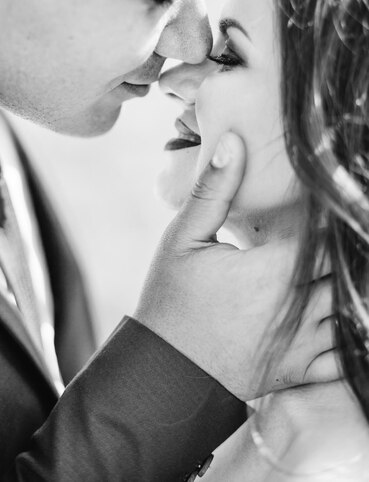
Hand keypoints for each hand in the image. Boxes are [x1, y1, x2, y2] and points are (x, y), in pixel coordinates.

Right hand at [134, 131, 338, 400]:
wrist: (165, 374)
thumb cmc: (171, 303)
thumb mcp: (183, 239)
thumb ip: (213, 190)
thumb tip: (234, 140)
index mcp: (273, 271)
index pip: (326, 232)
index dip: (334, 210)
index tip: (331, 193)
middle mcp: (297, 307)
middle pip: (346, 267)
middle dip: (345, 245)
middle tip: (339, 224)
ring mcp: (302, 343)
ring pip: (351, 305)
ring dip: (348, 281)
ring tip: (337, 261)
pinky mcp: (299, 368)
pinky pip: (345, 353)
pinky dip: (351, 329)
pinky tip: (340, 307)